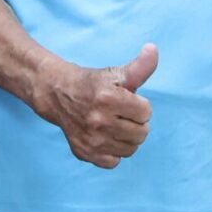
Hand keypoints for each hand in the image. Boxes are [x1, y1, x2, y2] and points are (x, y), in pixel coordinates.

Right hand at [36, 43, 156, 167]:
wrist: (58, 94)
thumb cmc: (93, 83)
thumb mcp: (116, 73)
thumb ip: (140, 66)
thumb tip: (153, 49)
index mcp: (108, 98)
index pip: (146, 112)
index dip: (140, 105)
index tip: (126, 100)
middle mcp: (98, 121)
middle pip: (142, 133)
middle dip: (136, 122)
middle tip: (121, 114)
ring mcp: (91, 140)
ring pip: (131, 149)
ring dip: (127, 138)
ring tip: (115, 125)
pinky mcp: (84, 153)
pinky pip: (115, 162)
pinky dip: (114, 152)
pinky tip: (106, 137)